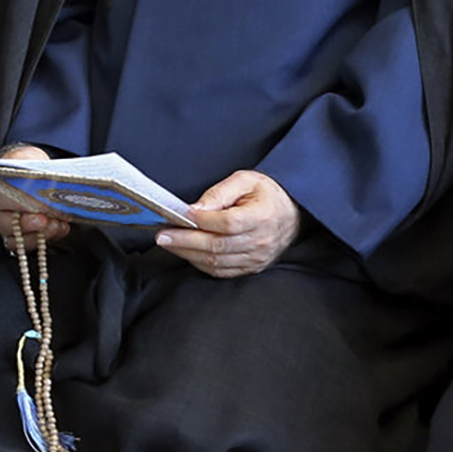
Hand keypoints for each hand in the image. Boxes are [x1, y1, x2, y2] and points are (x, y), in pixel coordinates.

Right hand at [0, 144, 71, 247]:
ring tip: (57, 224)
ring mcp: (3, 228)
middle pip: (5, 224)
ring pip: (18, 241)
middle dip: (29, 223)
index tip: (37, 203)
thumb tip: (44, 178)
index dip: (18, 203)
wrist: (28, 173)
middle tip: (47, 218)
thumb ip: (30, 167)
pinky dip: (48, 238)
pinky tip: (60, 227)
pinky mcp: (19, 239)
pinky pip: (31, 245)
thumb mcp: (25, 159)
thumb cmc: (24, 166)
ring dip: (40, 235)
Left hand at [158, 168, 299, 277]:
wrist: (290, 212)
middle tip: (162, 236)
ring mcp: (257, 258)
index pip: (229, 223)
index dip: (204, 221)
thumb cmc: (265, 194)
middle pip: (219, 245)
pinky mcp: (252, 267)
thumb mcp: (244, 180)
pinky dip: (201, 263)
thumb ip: (219, 192)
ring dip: (188, 254)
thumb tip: (195, 209)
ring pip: (217, 261)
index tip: (183, 215)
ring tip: (168, 243)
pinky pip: (223, 271)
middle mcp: (261, 241)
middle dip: (186, 241)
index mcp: (262, 216)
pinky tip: (186, 252)